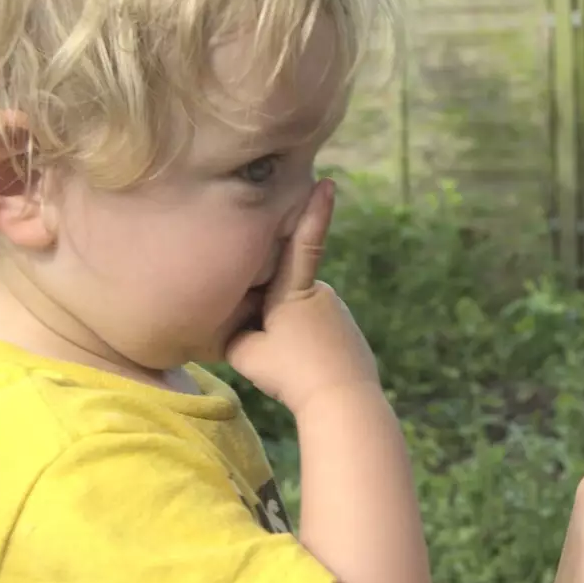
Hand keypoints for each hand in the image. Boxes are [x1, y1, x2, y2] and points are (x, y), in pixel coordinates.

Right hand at [225, 179, 379, 414]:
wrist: (342, 401)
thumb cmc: (290, 373)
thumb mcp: (244, 353)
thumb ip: (234, 333)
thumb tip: (234, 326)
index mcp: (295, 291)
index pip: (301, 243)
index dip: (313, 212)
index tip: (328, 182)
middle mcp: (323, 295)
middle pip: (286, 294)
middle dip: (271, 312)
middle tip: (269, 349)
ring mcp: (340, 316)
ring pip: (301, 318)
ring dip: (289, 335)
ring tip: (286, 367)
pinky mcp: (350, 337)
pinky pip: (318, 336)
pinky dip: (307, 350)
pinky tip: (304, 373)